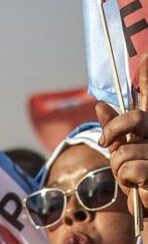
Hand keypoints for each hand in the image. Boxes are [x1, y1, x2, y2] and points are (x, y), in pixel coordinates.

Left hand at [96, 52, 147, 216]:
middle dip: (114, 133)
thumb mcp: (124, 153)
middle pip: (134, 120)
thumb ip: (116, 131)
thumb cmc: (141, 180)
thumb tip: (100, 105)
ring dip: (120, 169)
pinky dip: (127, 182)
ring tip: (134, 178)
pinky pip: (130, 170)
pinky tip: (141, 188)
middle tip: (109, 144)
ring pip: (123, 152)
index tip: (146, 54)